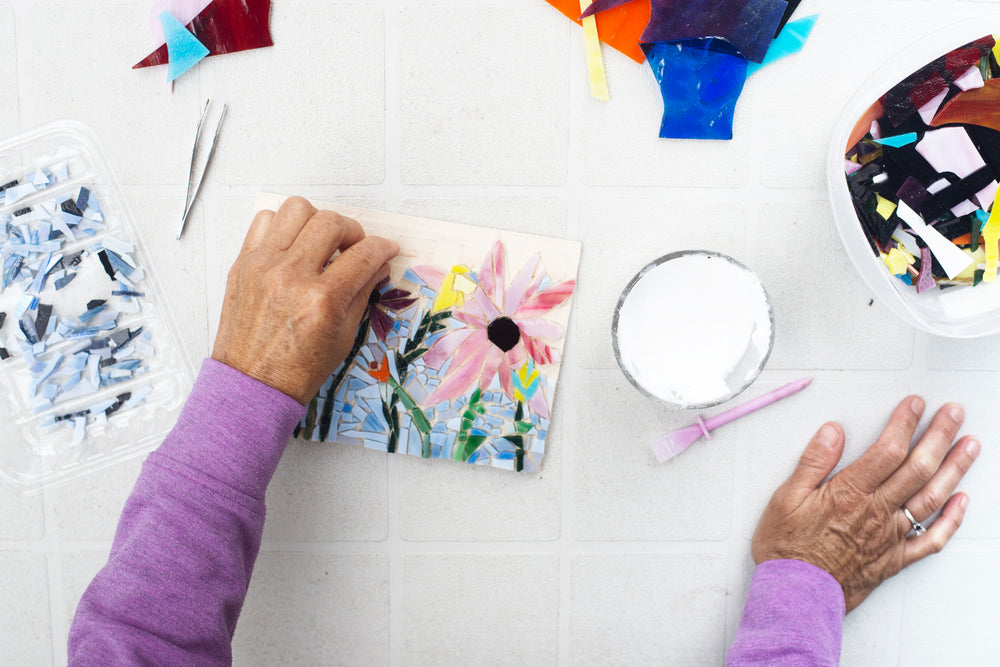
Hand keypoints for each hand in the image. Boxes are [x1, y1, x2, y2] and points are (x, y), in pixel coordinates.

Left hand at [212, 196, 399, 403]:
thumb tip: (378, 264)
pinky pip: (264, 220)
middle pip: (331, 223)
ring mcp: (262, 266)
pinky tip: (292, 246)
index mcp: (321, 300)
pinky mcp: (243, 264)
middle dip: (352, 231)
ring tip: (321, 242)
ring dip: (317, 221)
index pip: (363, 255)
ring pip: (296, 209)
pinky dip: (283, 226)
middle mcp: (290, 277)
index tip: (387, 247)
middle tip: (354, 247)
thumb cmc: (298, 368)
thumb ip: (362, 292)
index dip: (382, 247)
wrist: (253, 384)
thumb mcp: (344, 336)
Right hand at [751, 396, 978, 611]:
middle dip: (939, 435)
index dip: (904, 423)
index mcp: (849, 493)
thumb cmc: (786, 549)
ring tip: (969, 446)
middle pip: (917, 468)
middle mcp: (876, 512)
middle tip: (954, 413)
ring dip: (954, 469)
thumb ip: (813, 462)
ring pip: (931, 497)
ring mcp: (890, 536)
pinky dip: (951, 519)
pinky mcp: (894, 558)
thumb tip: (832, 432)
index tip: (915, 404)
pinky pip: (931, 539)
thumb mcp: (784, 497)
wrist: (795, 595)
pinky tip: (961, 501)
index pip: (886, 450)